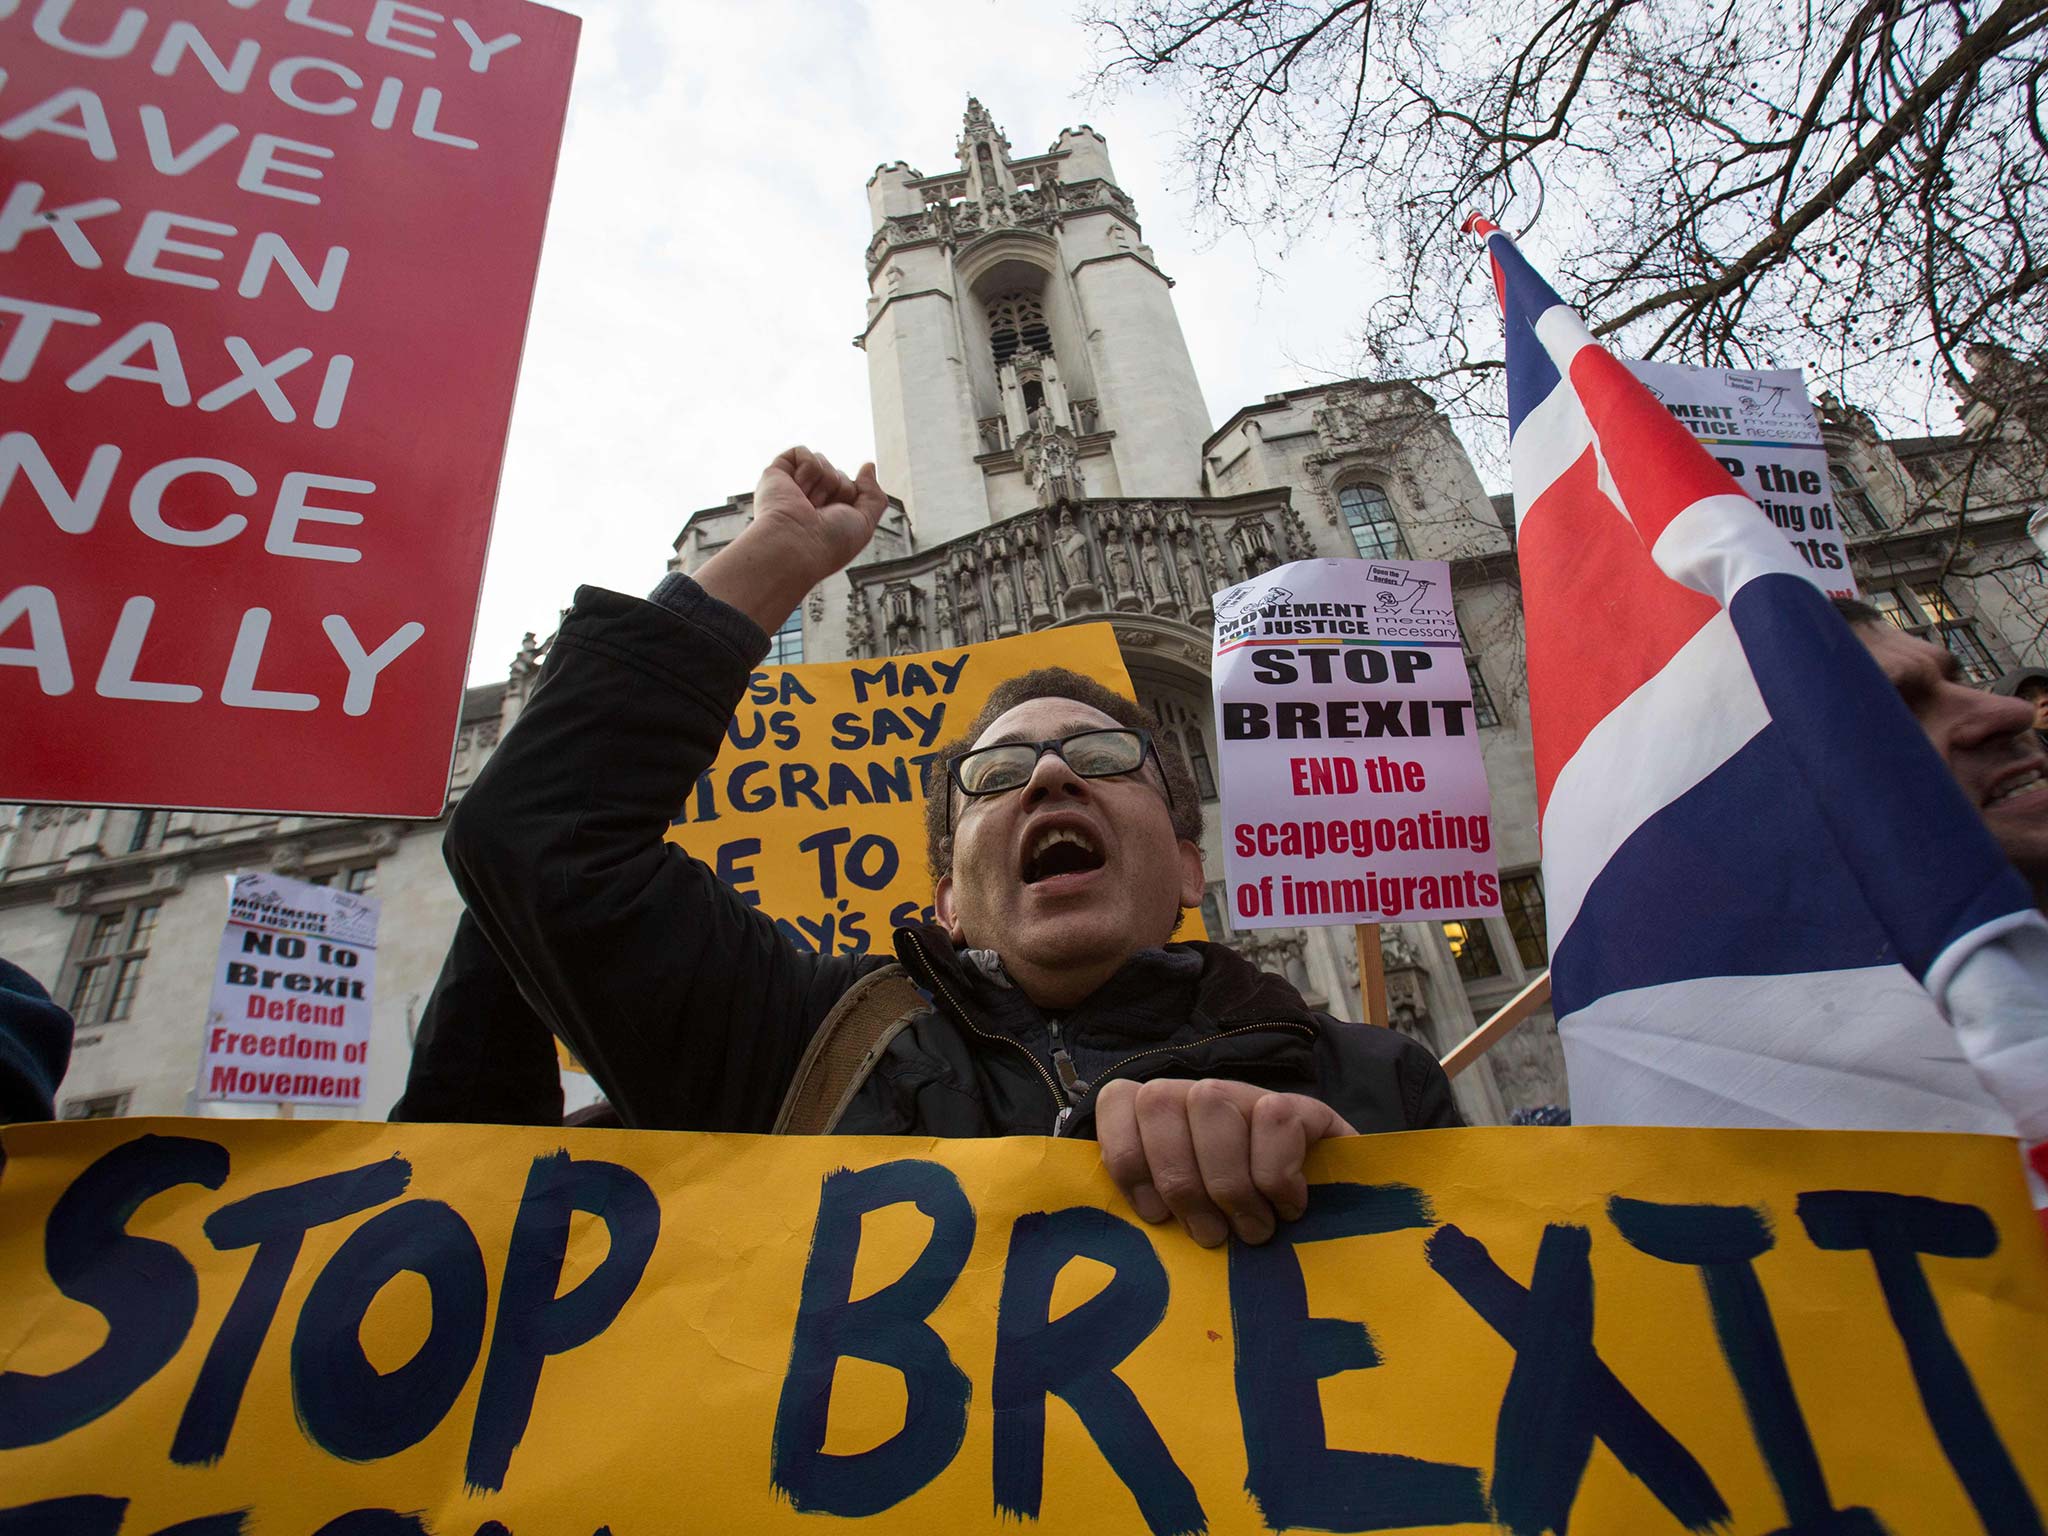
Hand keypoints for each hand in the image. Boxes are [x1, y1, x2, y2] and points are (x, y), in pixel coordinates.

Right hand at [752, 446, 887, 577]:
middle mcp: (808, 501)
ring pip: (822, 461)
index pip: (850, 488)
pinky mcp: (775, 474)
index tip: (837, 520)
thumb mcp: (865, 522)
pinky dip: (807, 467)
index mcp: (826, 515)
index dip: (850, 497)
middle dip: (839, 489)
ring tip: (807, 503)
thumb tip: (868, 465)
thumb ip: (873, 495)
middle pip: (838, 474)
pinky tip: (797, 488)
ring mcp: (791, 488)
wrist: (795, 545)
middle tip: (821, 512)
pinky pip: (801, 451)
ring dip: (824, 482)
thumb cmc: (829, 543)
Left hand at [1095, 1077, 1355, 1247]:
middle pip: (1159, 1103)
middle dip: (1181, 1182)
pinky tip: (1290, 1207)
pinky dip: (1278, 1176)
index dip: (1127, 1157)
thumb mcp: (1191, 1221)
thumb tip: (1124, 1235)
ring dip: (1229, 1182)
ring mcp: (1248, 1095)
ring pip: (1211, 1102)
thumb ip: (1156, 1212)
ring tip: (1251, 1230)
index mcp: (1162, 1118)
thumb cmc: (1240, 1229)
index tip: (1153, 1214)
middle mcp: (1199, 1094)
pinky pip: (1275, 1120)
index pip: (1118, 1100)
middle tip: (1211, 1236)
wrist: (1334, 1219)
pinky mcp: (1301, 1105)